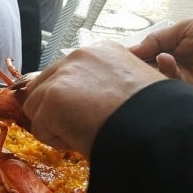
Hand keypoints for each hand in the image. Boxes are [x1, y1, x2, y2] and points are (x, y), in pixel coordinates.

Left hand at [23, 41, 165, 156]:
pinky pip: (39, 128)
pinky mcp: (52, 97)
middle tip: (78, 127)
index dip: (70, 98)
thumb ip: (109, 86)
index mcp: (104, 51)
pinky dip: (55, 141)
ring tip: (82, 135)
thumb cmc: (154, 117)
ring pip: (36, 107)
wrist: (156, 130)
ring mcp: (64, 75)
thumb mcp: (136, 88)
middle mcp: (80, 55)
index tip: (85, 114)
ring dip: (54, 125)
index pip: (67, 74)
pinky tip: (79, 141)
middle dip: (54, 109)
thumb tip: (93, 103)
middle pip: (44, 86)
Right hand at [130, 13, 192, 97]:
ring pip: (153, 78)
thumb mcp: (185, 27)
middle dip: (136, 64)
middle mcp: (174, 63)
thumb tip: (134, 48)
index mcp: (171, 47)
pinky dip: (165, 72)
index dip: (132, 54)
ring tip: (151, 56)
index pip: (144, 53)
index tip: (121, 53)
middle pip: (145, 68)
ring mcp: (180, 77)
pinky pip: (169, 84)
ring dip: (148, 69)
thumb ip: (158, 38)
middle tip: (127, 60)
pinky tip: (166, 60)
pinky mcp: (188, 89)